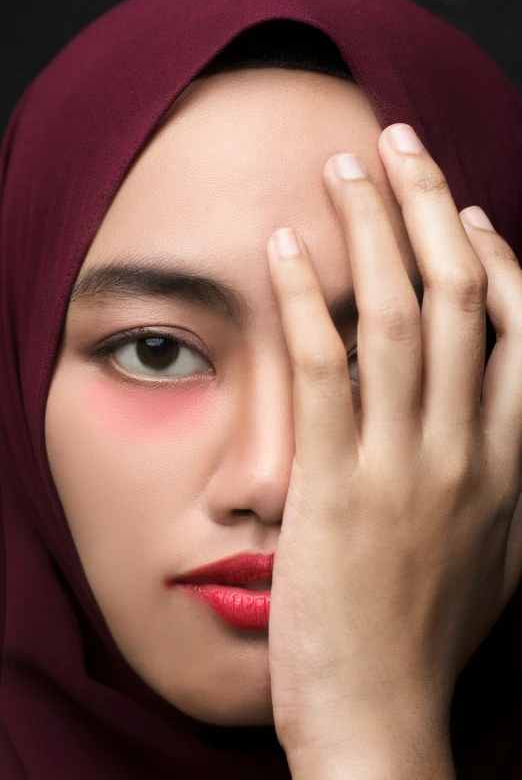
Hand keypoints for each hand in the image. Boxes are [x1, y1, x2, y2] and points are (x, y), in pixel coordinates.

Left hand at [266, 123, 521, 764]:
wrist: (380, 718)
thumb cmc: (426, 637)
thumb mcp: (492, 552)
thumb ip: (493, 478)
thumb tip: (479, 415)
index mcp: (509, 463)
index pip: (516, 327)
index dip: (490, 256)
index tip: (454, 210)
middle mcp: (466, 450)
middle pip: (457, 296)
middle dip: (427, 208)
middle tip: (397, 147)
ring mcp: (402, 465)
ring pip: (393, 315)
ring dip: (368, 228)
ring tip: (342, 169)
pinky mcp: (332, 485)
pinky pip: (322, 369)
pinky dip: (301, 298)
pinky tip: (282, 246)